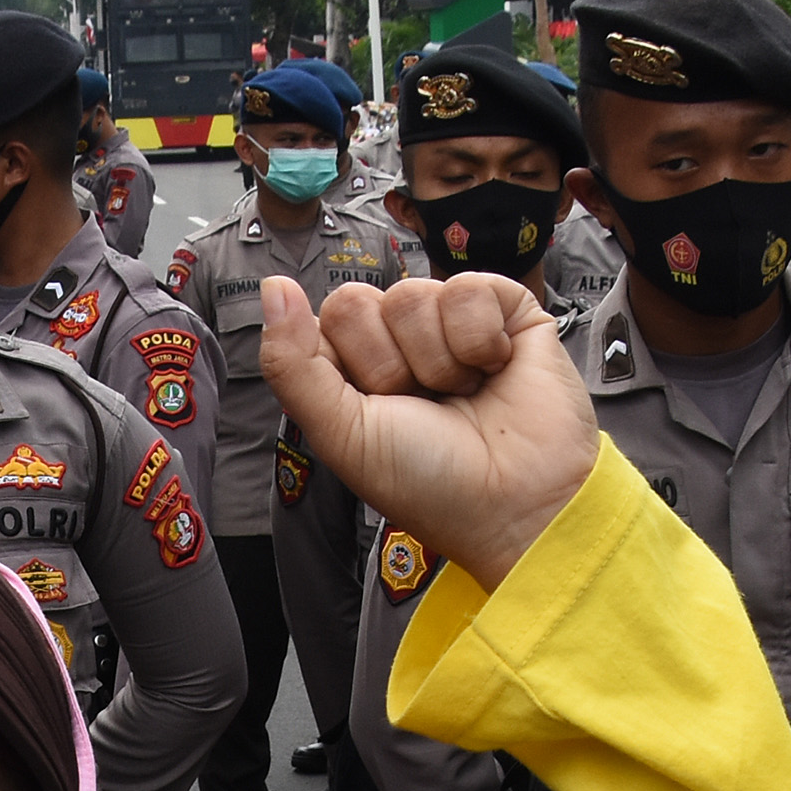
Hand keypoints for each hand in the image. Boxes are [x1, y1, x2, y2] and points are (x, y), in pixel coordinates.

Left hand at [256, 274, 596, 588]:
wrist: (518, 504)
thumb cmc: (431, 483)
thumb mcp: (342, 433)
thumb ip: (292, 363)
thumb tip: (272, 285)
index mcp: (356, 371)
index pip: (325, 321)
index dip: (349, 366)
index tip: (380, 411)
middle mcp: (400, 342)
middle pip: (361, 301)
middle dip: (390, 365)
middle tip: (426, 407)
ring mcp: (451, 323)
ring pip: (413, 294)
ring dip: (439, 361)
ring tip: (465, 398)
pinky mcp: (505, 309)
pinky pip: (468, 287)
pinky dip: (480, 339)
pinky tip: (496, 371)